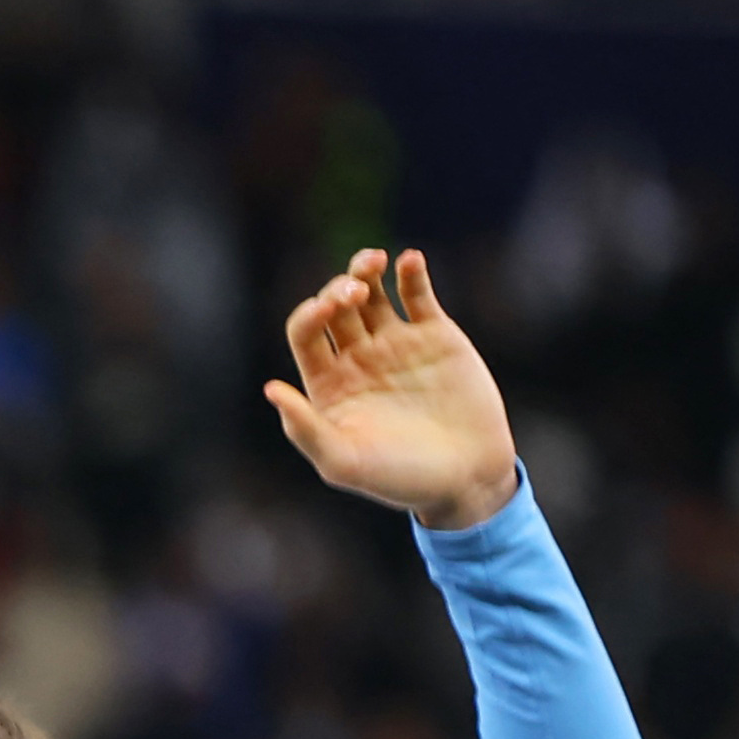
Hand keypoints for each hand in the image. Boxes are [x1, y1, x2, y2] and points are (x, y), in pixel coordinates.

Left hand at [262, 248, 520, 532]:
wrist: (466, 476)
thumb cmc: (400, 478)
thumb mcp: (344, 462)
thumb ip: (305, 428)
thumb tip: (271, 389)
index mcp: (329, 384)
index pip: (305, 332)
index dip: (309, 314)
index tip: (325, 310)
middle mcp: (358, 358)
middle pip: (335, 304)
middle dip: (338, 288)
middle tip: (353, 294)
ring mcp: (396, 343)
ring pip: (372, 291)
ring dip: (365, 269)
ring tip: (374, 262)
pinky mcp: (436, 335)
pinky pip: (417, 293)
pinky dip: (411, 271)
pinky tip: (409, 260)